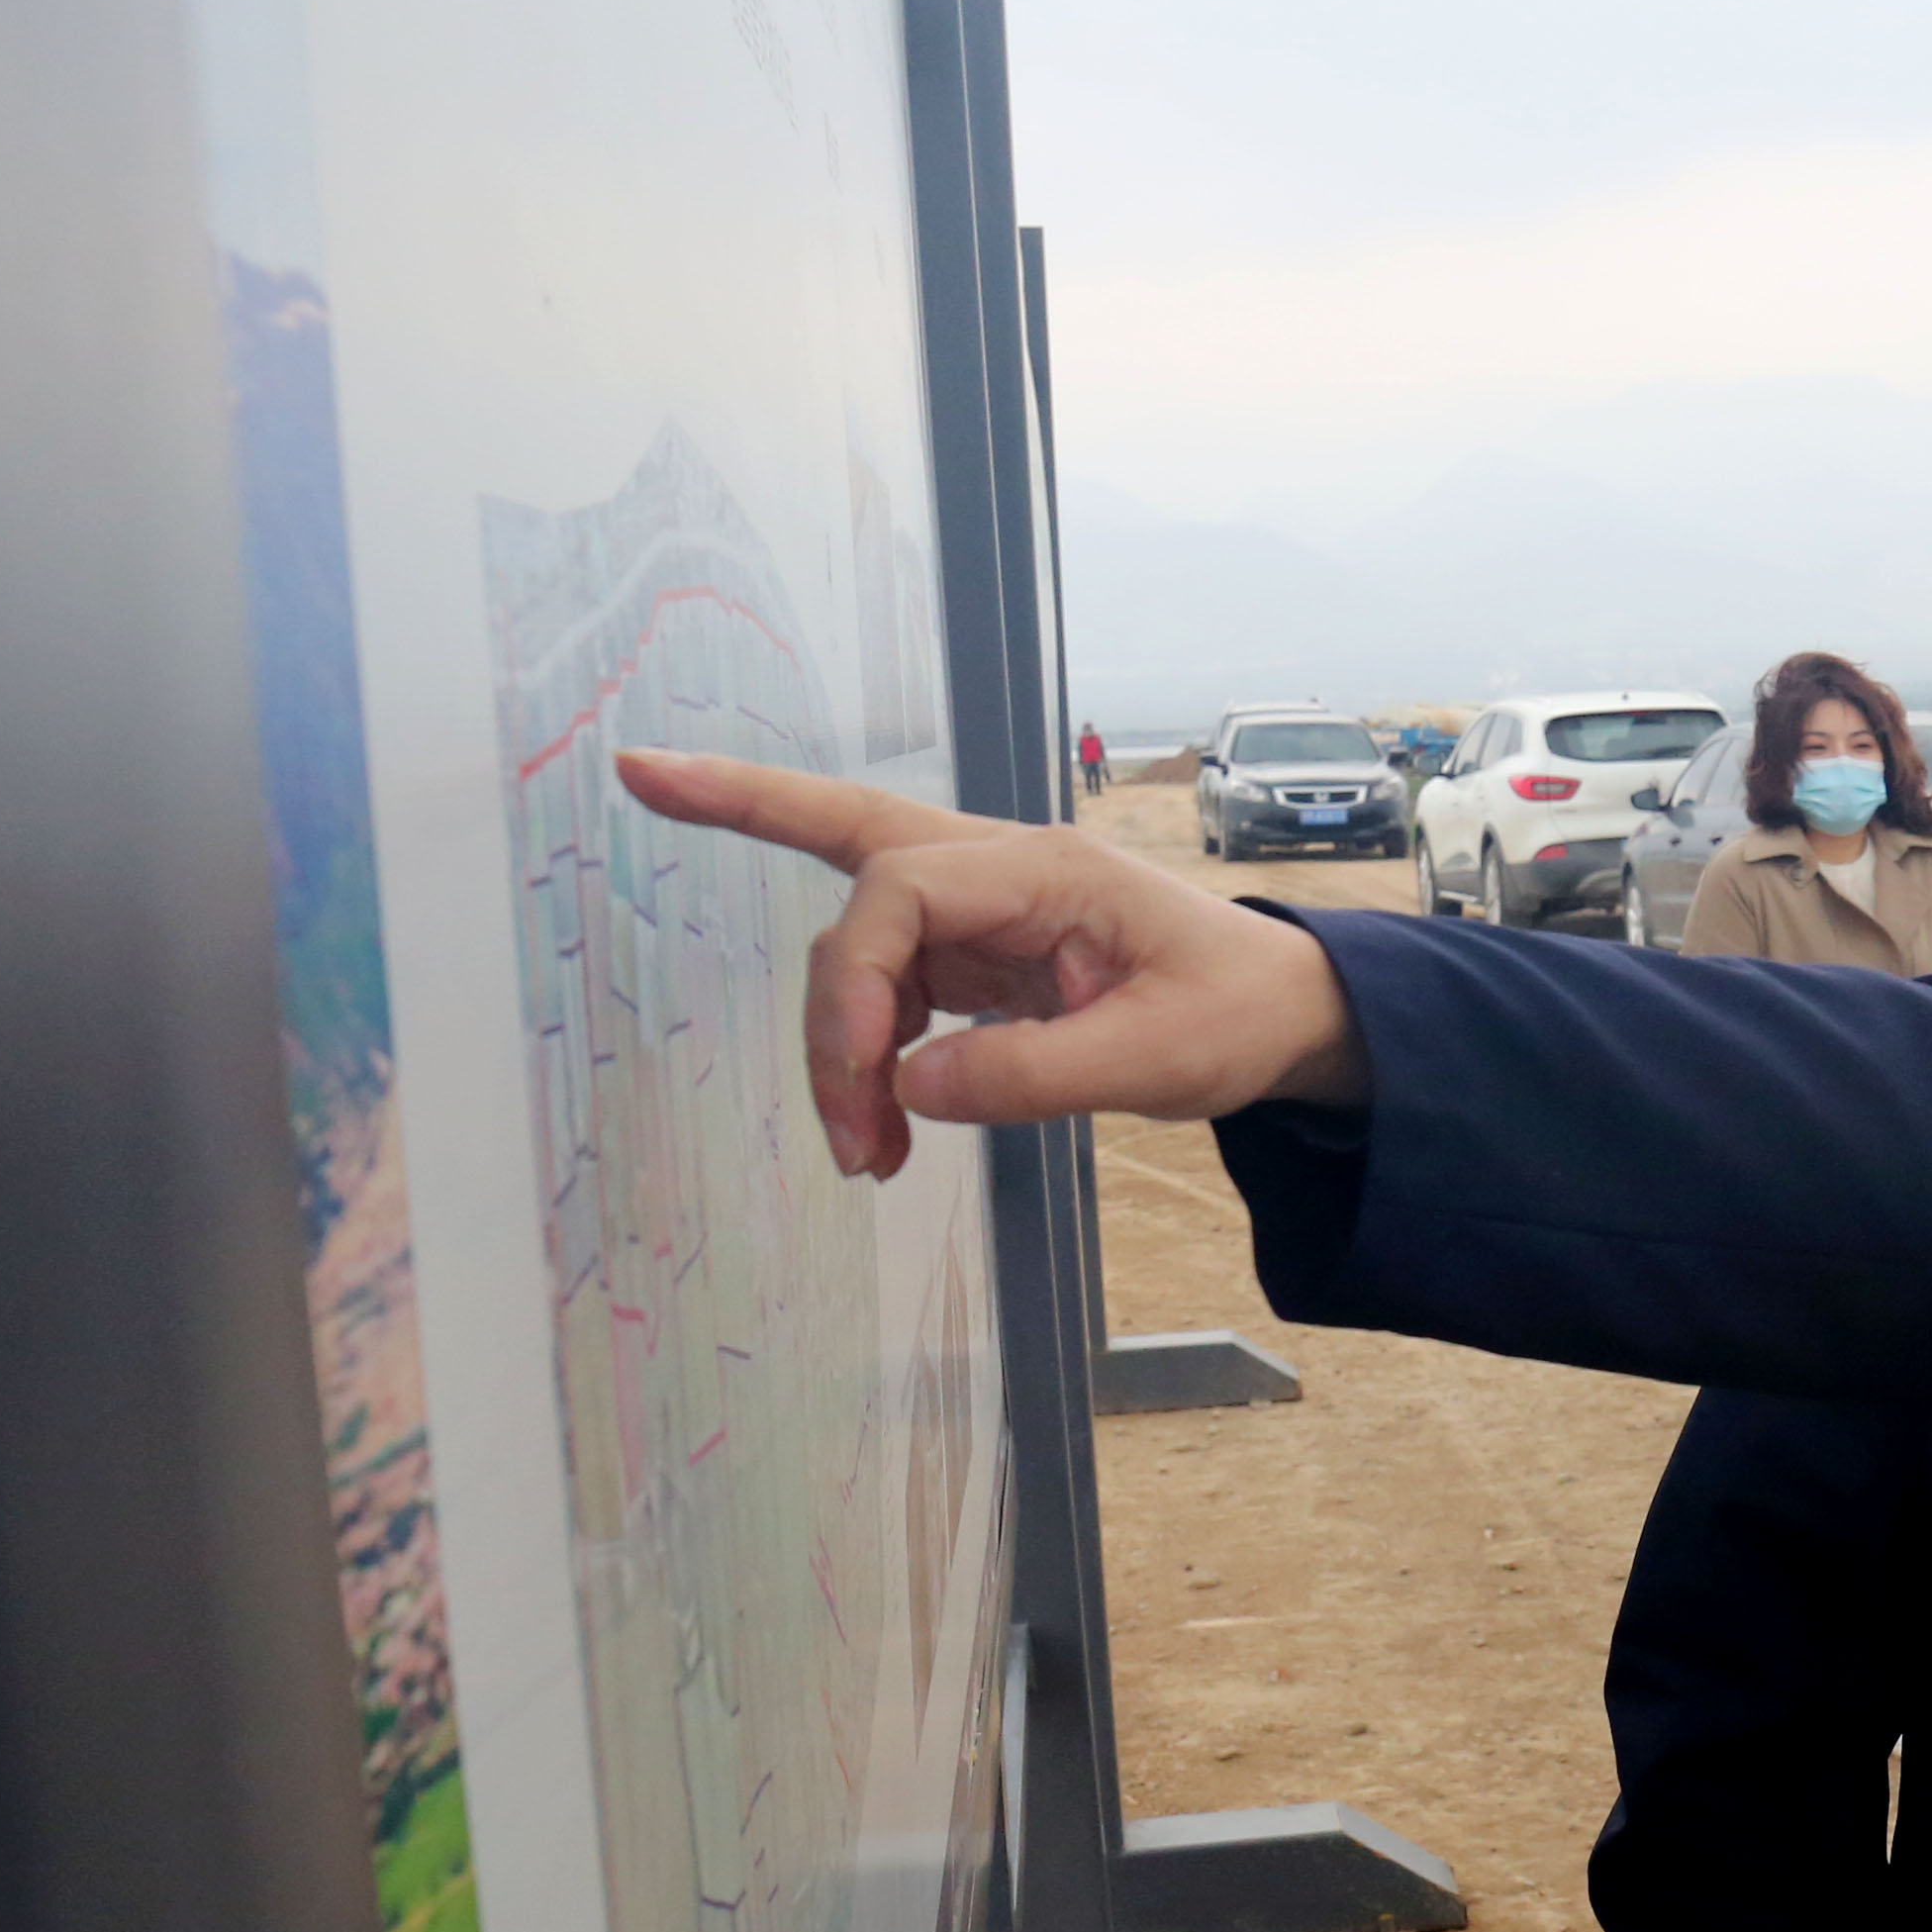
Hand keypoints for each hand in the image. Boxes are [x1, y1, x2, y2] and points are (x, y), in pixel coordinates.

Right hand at [613, 749, 1368, 1175]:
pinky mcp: (979, 960)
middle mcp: (1001, 872)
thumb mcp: (1158, 1058)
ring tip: (863, 1151)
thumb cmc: (1240, 1014)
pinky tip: (877, 1124)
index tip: (867, 1086)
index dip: (856, 982)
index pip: (900, 887)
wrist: (1290, 1016)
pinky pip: (890, 983)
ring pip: (860, 937)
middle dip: (741, 803)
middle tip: (641, 781)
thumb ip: (1033, 1075)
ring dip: (838, 1038)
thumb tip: (908, 1092)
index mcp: (1046, 870)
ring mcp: (984, 913)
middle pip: (847, 829)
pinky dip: (866, 1050)